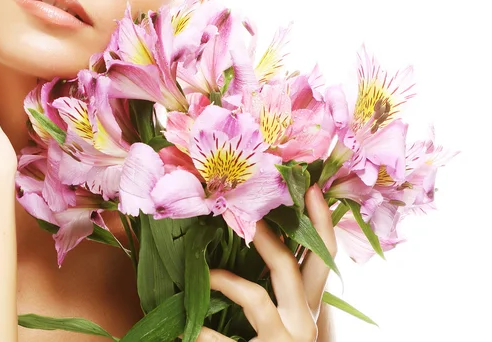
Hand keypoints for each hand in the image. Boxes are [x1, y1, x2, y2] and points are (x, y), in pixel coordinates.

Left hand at [199, 185, 336, 341]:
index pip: (325, 257)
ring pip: (254, 295)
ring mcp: (288, 341)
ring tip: (204, 275)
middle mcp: (306, 322)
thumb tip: (255, 238)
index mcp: (310, 307)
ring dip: (223, 280)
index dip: (323, 221)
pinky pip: (222, 340)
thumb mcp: (285, 319)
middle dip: (262, 234)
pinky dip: (201, 332)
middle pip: (289, 266)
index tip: (314, 185)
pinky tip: (186, 331)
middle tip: (234, 210)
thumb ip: (278, 288)